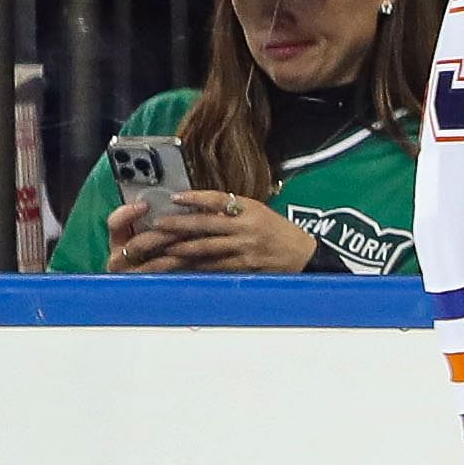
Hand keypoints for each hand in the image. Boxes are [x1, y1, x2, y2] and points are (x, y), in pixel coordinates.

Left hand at [113, 189, 316, 270]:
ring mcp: (245, 250)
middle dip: (180, 225)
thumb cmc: (279, 233)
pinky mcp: (245, 268)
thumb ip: (232, 212)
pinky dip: (197, 266)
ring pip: (208, 248)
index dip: (196, 198)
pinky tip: (183, 267)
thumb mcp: (259, 213)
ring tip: (164, 248)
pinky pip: (216, 267)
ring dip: (183, 248)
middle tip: (159, 224)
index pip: (219, 200)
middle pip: (207, 224)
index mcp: (251, 209)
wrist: (304, 256)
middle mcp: (247, 228)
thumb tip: (199, 211)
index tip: (176, 197)